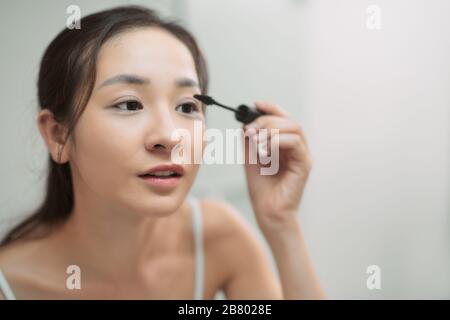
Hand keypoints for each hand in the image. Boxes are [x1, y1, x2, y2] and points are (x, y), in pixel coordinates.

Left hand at [242, 101, 311, 231]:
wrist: (267, 211)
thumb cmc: (261, 187)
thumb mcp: (251, 157)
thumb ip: (251, 139)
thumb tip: (246, 122)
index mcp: (285, 144)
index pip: (283, 119)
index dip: (271, 108)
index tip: (256, 104)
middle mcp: (297, 147)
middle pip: (288, 121)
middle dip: (266, 121)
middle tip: (250, 131)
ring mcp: (303, 155)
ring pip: (294, 128)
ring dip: (271, 130)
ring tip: (256, 142)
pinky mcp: (305, 164)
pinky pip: (295, 142)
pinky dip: (277, 141)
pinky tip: (264, 151)